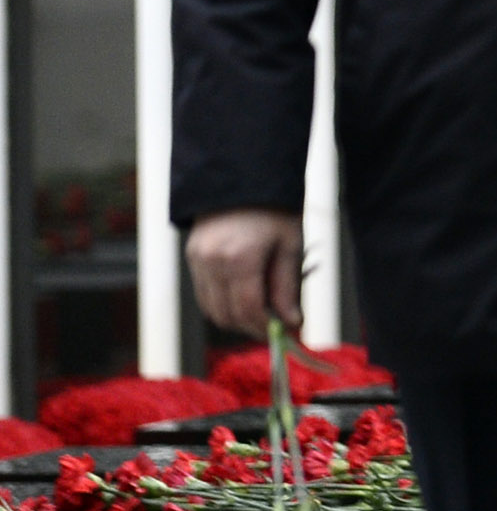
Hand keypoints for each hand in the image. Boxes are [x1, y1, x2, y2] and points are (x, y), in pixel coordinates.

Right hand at [186, 208, 302, 337]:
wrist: (244, 177)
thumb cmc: (274, 209)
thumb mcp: (290, 246)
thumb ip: (288, 288)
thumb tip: (292, 324)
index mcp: (239, 257)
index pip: (249, 309)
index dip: (268, 327)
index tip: (289, 333)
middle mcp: (211, 261)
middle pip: (226, 315)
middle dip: (252, 327)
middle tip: (278, 326)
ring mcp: (196, 259)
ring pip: (211, 309)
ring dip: (236, 318)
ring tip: (265, 311)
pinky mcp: (191, 256)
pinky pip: (204, 294)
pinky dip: (223, 303)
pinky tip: (247, 296)